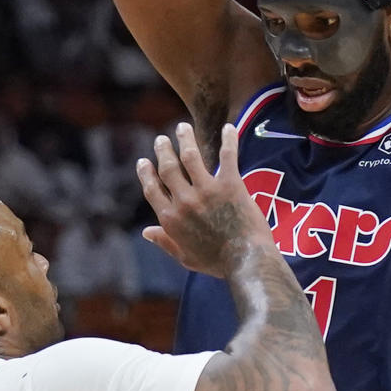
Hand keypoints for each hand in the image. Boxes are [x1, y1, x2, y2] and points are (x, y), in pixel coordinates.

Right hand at [137, 121, 274, 277]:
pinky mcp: (230, 185)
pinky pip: (227, 155)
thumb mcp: (185, 257)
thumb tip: (146, 232)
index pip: (152, 189)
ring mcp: (206, 191)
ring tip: (183, 128)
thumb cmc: (217, 263)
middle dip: (163, 150)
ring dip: (185, 138)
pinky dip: (229, 139)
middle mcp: (184, 201)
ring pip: (190, 155)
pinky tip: (229, 127)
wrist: (246, 262)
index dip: (146, 173)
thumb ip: (165, 241)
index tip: (144, 161)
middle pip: (168, 168)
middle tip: (162, 140)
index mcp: (171, 219)